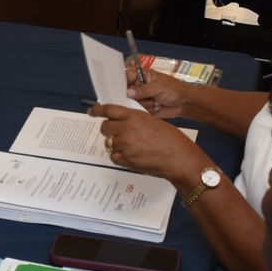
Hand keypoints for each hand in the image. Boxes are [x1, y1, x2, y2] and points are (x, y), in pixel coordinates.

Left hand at [90, 102, 204, 183]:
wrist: (179, 158)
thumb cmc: (171, 139)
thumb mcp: (152, 121)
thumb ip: (135, 120)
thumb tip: (124, 121)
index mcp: (133, 116)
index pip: (108, 110)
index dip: (98, 110)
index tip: (92, 111)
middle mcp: (126, 129)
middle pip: (105, 127)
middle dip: (109, 129)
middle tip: (118, 133)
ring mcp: (124, 145)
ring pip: (110, 143)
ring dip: (117, 144)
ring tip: (133, 147)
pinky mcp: (126, 160)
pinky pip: (114, 156)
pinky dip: (120, 157)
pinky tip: (132, 156)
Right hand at [125, 71, 190, 118]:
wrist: (185, 104)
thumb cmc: (175, 90)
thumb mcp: (159, 87)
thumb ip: (143, 90)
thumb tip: (129, 92)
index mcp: (142, 76)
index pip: (126, 77)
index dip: (121, 83)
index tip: (121, 89)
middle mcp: (139, 86)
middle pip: (125, 92)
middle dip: (132, 97)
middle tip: (141, 98)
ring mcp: (141, 98)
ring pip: (131, 103)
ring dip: (143, 104)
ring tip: (156, 101)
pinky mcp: (143, 108)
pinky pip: (137, 111)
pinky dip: (146, 110)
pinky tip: (156, 107)